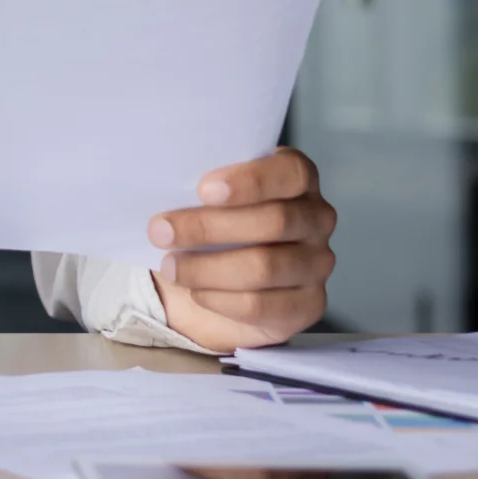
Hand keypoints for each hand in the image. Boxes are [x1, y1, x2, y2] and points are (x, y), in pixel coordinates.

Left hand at [148, 146, 335, 350]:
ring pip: (265, 267)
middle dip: (209, 227)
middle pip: (274, 221)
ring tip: (169, 266)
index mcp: (297, 179)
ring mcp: (317, 263)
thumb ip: (200, 188)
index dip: (251, 180)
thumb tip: (165, 186)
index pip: (292, 172)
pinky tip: (196, 292)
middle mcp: (317, 218)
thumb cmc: (211, 222)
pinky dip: (221, 299)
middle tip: (160, 231)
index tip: (203, 189)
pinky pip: (263, 305)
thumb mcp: (205, 197)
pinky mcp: (309, 304)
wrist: (216, 276)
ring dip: (208, 268)